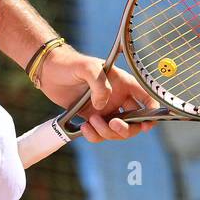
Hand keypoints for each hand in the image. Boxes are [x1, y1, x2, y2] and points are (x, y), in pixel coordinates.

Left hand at [36, 45, 159, 144]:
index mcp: (122, 83)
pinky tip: (84, 128)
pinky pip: (99, 134)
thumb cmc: (70, 63)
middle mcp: (117, 98)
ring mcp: (105, 109)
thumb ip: (99, 84)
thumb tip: (102, 107)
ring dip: (107, 133)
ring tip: (91, 122)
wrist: (48, 71)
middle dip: (127, 128)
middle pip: (134, 121)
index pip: (145, 97)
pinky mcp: (91, 118)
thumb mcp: (87, 68)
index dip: (152, 111)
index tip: (147, 123)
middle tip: (114, 124)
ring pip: (116, 131)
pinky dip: (94, 136)